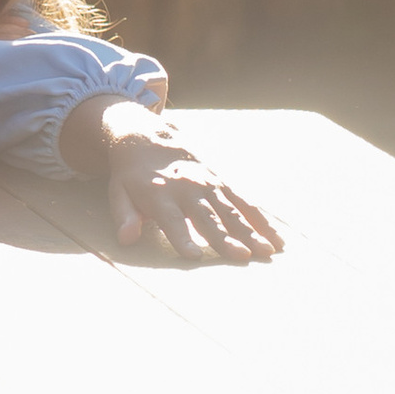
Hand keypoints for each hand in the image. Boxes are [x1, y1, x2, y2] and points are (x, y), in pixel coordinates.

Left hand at [105, 126, 285, 266]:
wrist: (148, 136)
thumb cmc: (131, 174)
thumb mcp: (118, 192)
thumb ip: (125, 216)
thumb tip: (126, 239)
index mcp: (159, 194)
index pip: (172, 220)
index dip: (182, 238)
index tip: (194, 256)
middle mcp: (188, 189)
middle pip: (208, 217)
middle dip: (226, 238)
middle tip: (243, 257)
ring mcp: (208, 184)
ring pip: (233, 210)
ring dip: (251, 231)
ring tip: (267, 251)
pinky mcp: (222, 182)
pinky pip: (245, 201)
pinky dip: (261, 219)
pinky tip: (276, 238)